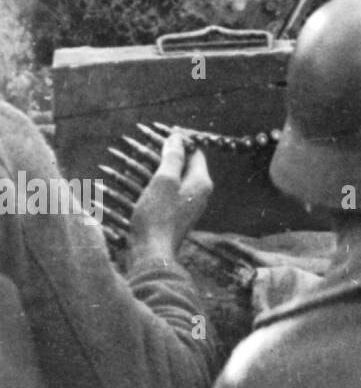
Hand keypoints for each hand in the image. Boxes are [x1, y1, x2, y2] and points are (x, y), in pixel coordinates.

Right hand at [128, 132, 211, 267]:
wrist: (150, 255)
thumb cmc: (158, 217)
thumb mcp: (164, 181)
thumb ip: (173, 158)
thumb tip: (177, 137)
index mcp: (201, 182)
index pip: (196, 152)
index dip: (181, 141)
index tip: (163, 132)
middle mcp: (198, 194)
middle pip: (183, 165)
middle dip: (163, 154)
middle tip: (144, 145)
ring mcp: (185, 206)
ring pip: (171, 179)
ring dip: (153, 169)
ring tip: (133, 160)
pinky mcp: (172, 216)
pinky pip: (163, 194)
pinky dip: (150, 185)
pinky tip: (132, 183)